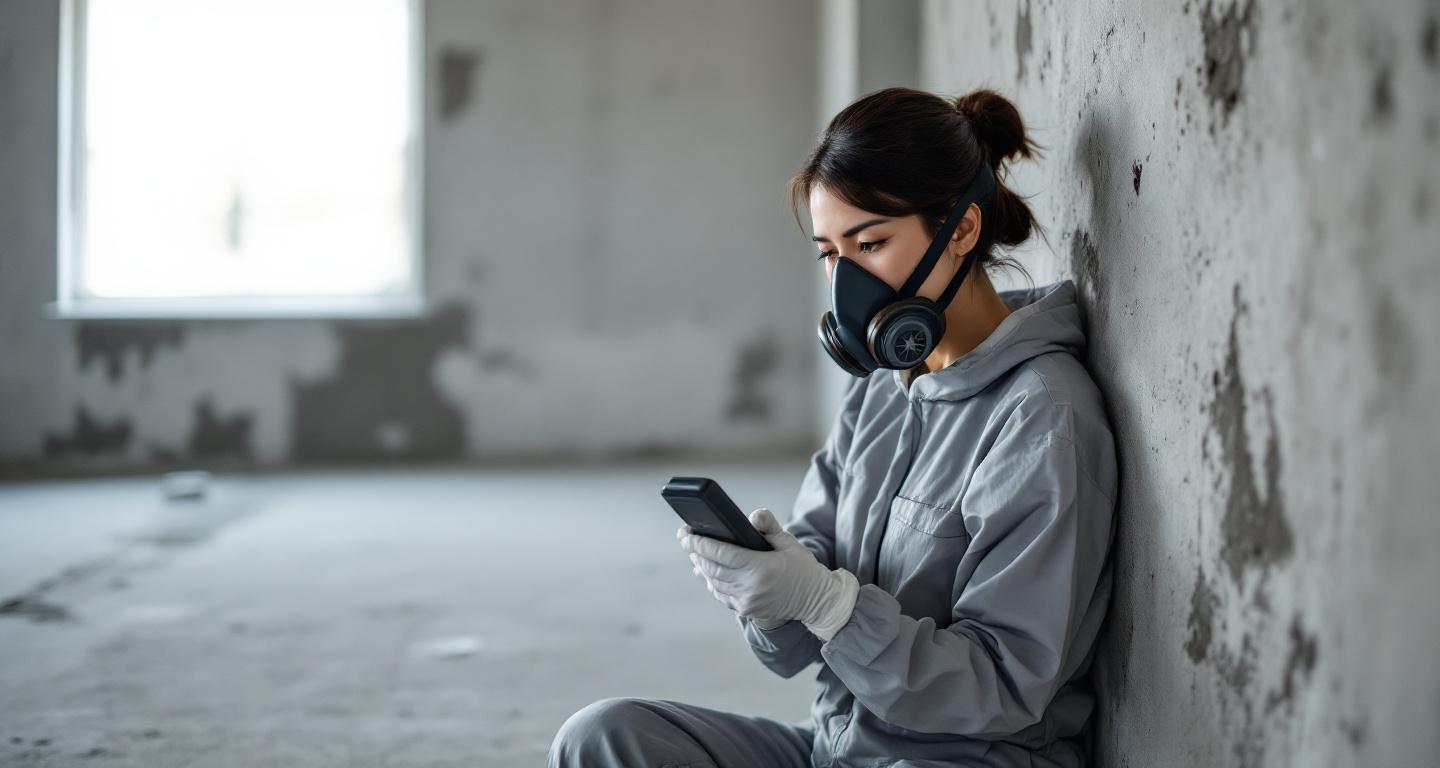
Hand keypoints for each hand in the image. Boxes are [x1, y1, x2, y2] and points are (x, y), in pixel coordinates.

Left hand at [676, 508, 858, 640]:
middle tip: (685, 538)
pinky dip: (711, 581)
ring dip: (701, 567)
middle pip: (712, 568)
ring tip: (693, 552)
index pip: (722, 554)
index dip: (701, 544)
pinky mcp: (746, 610)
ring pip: (713, 582)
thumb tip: (753, 515)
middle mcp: (751, 587)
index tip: (687, 534)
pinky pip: (721, 594)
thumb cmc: (802, 568)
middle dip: (695, 552)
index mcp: (761, 569)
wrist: (815, 600)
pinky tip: (705, 571)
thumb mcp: (789, 542)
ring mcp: (747, 601)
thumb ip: (769, 527)